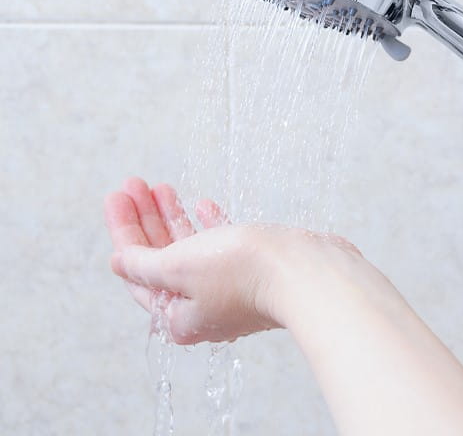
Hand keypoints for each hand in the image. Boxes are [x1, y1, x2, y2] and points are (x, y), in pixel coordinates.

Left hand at [105, 178, 284, 342]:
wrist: (307, 271)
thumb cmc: (245, 272)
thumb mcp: (179, 266)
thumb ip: (144, 264)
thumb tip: (118, 263)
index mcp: (178, 315)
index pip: (137, 269)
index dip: (124, 229)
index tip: (116, 196)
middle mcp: (202, 306)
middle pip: (161, 257)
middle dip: (146, 219)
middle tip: (135, 185)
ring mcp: (230, 288)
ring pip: (191, 248)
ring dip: (173, 216)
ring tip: (161, 187)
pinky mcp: (254, 271)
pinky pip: (223, 246)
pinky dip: (208, 225)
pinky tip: (202, 204)